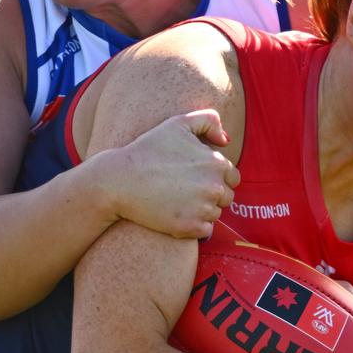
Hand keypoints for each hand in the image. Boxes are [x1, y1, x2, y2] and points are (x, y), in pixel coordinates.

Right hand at [108, 110, 239, 238]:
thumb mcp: (178, 123)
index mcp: (216, 163)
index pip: (232, 177)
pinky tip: (176, 214)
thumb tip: (226, 141)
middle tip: (185, 189)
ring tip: (178, 200)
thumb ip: (209, 121)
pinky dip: (194, 225)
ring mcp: (203, 209)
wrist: (120, 180)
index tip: (196, 177)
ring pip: (215, 214)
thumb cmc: (148, 150)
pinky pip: (205, 230)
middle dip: (211, 194)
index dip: (216, 177)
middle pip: (226, 197)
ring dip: (202, 210)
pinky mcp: (190, 228)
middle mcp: (214, 187)